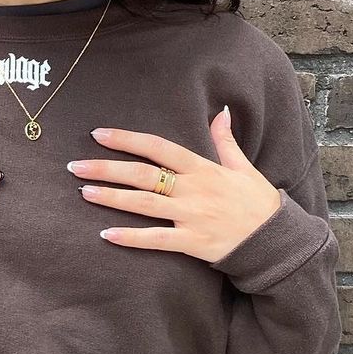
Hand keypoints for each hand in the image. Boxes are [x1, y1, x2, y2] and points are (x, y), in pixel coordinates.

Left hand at [66, 106, 281, 262]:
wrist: (276, 240)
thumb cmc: (258, 202)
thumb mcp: (244, 167)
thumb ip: (226, 140)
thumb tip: (221, 111)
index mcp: (203, 168)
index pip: (159, 147)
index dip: (128, 139)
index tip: (99, 134)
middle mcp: (193, 189)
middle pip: (143, 174)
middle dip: (107, 168)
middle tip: (76, 165)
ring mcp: (191, 216)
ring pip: (144, 204)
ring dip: (112, 197)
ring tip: (84, 192)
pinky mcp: (192, 242)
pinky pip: (156, 240)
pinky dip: (130, 237)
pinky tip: (106, 234)